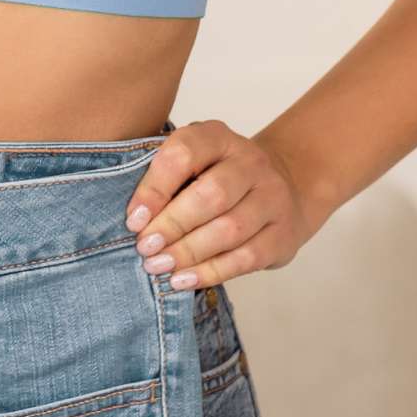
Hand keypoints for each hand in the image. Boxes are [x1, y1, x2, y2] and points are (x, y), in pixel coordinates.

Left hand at [120, 119, 322, 292]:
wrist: (281, 188)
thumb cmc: (217, 176)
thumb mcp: (192, 163)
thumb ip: (164, 180)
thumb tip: (135, 220)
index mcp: (219, 137)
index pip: (185, 153)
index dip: (155, 188)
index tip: (134, 219)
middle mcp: (252, 163)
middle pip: (211, 195)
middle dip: (172, 225)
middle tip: (144, 248)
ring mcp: (273, 198)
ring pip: (230, 229)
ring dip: (188, 252)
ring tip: (158, 266)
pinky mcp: (283, 234)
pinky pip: (246, 258)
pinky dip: (210, 272)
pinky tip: (183, 279)